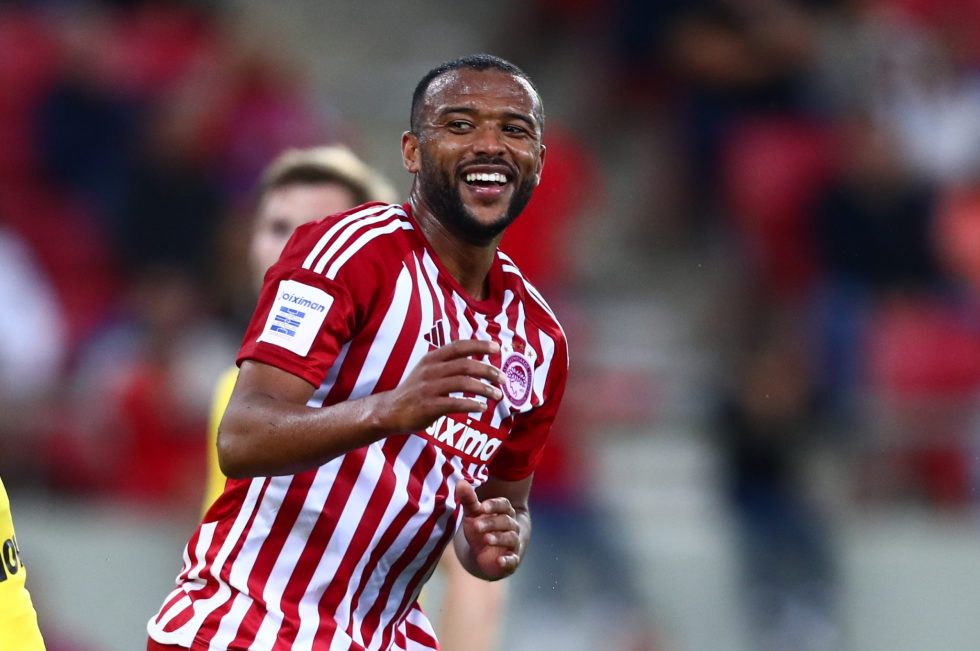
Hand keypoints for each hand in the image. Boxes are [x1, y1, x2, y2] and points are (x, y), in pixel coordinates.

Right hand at [372, 339, 504, 433]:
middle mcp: (431, 370)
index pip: (459, 347)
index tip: (497, 348)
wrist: (390, 411)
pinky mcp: (428, 406)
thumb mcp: (427, 371)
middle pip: (466, 365)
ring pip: (463, 383)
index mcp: (432, 359)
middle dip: (489, 370)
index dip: (479, 345)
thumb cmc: (415, 391)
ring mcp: (429, 388)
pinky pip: (455, 403)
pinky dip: (472, 405)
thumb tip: (476, 361)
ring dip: (485, 389)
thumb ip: (448, 364)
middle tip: (504, 378)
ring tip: (498, 395)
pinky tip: (482, 407)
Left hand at [456, 480, 521, 579]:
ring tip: (486, 540)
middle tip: (476, 526)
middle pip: (506, 521)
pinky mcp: (511, 560)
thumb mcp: (472, 514)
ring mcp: (513, 543)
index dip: (494, 505)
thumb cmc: (480, 528)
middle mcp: (512, 526)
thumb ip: (469, 499)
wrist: (485, 554)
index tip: (481, 507)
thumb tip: (461, 482)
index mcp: (503, 512)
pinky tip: (500, 561)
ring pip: (511, 538)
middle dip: (491, 523)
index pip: (504, 505)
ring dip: (499, 538)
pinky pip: (513, 560)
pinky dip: (508, 561)